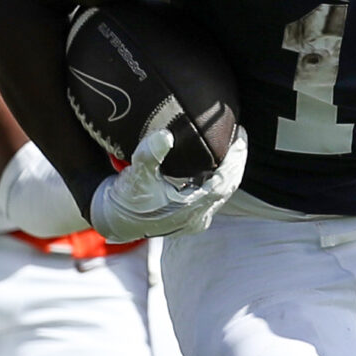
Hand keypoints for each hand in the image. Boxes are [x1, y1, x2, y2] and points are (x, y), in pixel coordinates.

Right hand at [88, 126, 246, 242]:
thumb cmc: (126, 197)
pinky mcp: (190, 217)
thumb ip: (150, 154)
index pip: (224, 182)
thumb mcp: (136, 174)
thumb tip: (166, 135)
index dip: (235, 159)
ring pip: (222, 193)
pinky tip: (216, 162)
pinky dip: (218, 178)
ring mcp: (195, 220)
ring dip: (228, 170)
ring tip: (232, 145)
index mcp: (190, 209)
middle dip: (236, 162)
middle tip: (240, 135)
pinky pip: (213, 196)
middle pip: (228, 188)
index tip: (240, 135)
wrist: (115, 220)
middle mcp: (197, 218)